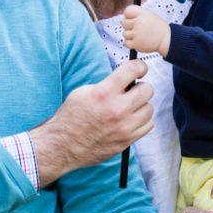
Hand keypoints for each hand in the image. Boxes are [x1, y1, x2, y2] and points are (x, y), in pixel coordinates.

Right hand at [29, 60, 153, 185]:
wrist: (63, 145)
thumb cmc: (71, 118)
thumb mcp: (83, 92)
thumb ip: (107, 84)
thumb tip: (126, 78)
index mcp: (104, 93)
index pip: (133, 70)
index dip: (139, 66)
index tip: (140, 68)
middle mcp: (117, 109)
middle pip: (147, 90)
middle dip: (140, 87)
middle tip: (133, 90)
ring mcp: (124, 127)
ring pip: (149, 108)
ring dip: (141, 105)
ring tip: (129, 107)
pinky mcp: (127, 140)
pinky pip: (148, 125)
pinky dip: (142, 121)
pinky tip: (130, 120)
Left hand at [121, 4, 170, 55]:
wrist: (166, 39)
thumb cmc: (156, 27)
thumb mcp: (149, 15)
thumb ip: (137, 14)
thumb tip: (123, 17)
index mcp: (142, 14)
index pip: (127, 11)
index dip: (127, 15)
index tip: (131, 19)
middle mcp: (139, 22)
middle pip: (123, 22)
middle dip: (128, 25)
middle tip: (135, 28)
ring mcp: (137, 34)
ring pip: (124, 33)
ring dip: (129, 35)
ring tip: (139, 35)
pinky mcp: (136, 44)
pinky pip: (125, 43)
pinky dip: (129, 43)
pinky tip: (136, 41)